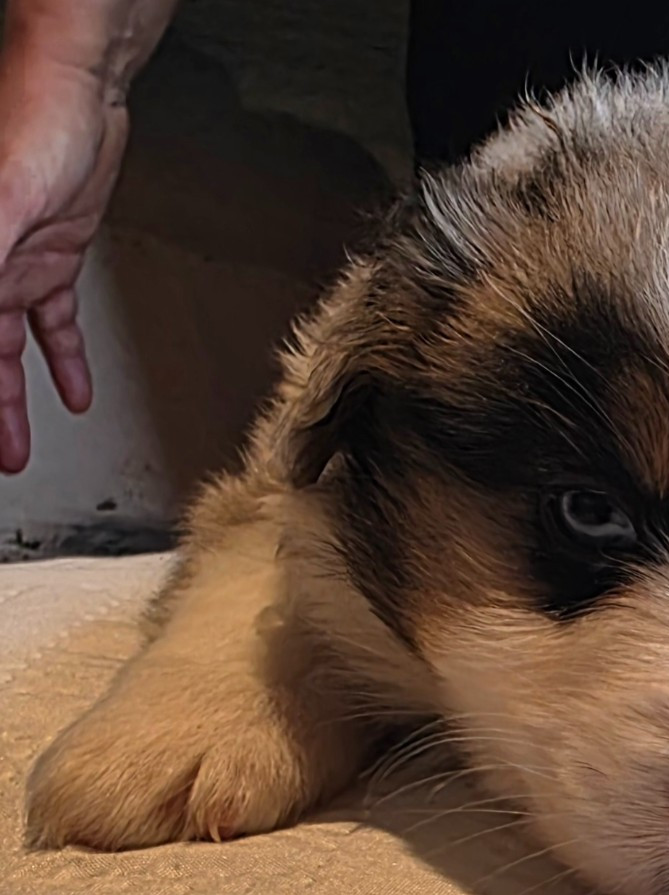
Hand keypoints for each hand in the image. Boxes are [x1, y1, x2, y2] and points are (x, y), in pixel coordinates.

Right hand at [0, 46, 128, 472]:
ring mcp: (12, 265)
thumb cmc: (33, 129)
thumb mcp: (0, 211)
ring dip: (10, 403)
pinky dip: (63, 361)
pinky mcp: (51, 259)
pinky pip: (53, 325)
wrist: (80, 92)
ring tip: (15, 448)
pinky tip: (75, 396)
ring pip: (5, 352)